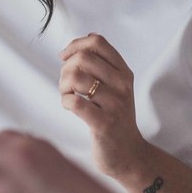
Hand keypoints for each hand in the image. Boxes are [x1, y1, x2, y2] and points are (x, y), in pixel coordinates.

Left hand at [59, 33, 150, 180]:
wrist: (128, 153)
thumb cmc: (115, 117)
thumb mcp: (116, 87)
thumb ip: (103, 64)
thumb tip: (85, 39)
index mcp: (124, 72)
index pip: (97, 42)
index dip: (75, 45)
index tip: (65, 57)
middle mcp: (122, 85)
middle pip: (83, 57)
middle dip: (65, 68)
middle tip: (66, 83)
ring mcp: (114, 104)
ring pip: (76, 77)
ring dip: (63, 86)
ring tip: (67, 95)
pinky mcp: (103, 123)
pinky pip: (74, 102)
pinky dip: (65, 101)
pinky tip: (69, 107)